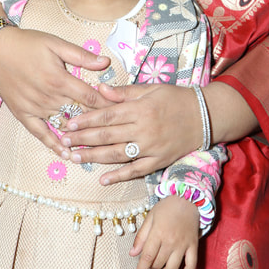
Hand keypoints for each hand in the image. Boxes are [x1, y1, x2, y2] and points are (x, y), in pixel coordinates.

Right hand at [0, 25, 111, 155]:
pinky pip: (40, 133)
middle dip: (98, 121)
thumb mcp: (56, 43)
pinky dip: (53, 144)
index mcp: (59, 79)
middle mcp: (47, 97)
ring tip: (99, 146)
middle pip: (79, 113)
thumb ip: (81, 56)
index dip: (107, 104)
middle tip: (116, 131)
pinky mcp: (23, 114)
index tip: (122, 111)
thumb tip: (105, 63)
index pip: (90, 97)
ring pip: (63, 124)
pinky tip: (65, 153)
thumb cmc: (28, 43)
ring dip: (80, 135)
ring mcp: (34, 108)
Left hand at [57, 83, 200, 182]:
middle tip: (62, 140)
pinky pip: (136, 171)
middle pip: (107, 135)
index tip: (68, 123)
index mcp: (140, 108)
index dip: (86, 120)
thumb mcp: (151, 89)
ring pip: (117, 154)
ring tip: (74, 157)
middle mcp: (144, 129)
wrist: (205, 116)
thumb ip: (125, 92)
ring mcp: (151, 147)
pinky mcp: (159, 161)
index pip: (107, 115)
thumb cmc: (176, 98)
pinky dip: (119, 176)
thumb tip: (100, 89)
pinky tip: (103, 179)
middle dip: (82, 138)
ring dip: (93, 157)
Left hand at [130, 195, 198, 268]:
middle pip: (158, 264)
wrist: (188, 198)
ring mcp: (183, 245)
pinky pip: (191, 266)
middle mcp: (171, 241)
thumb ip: (141, 236)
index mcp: (158, 233)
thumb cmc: (167, 207)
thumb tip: (132, 253)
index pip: (147, 257)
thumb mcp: (150, 217)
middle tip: (148, 267)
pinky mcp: (193, 246)